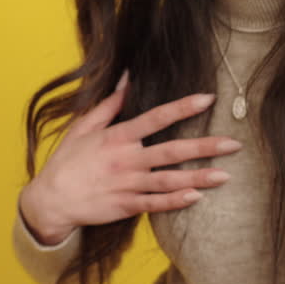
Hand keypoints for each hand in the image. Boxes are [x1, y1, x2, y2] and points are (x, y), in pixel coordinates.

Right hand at [19, 70, 242, 244]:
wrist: (50, 200)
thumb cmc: (68, 160)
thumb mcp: (84, 126)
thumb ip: (109, 103)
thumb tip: (127, 76)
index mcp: (118, 136)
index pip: (156, 118)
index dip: (183, 108)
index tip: (208, 99)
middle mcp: (127, 160)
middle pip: (171, 151)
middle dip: (205, 147)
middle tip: (234, 144)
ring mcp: (127, 184)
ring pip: (169, 181)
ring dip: (198, 177)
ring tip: (226, 175)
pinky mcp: (126, 206)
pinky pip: (155, 204)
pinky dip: (176, 202)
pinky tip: (197, 197)